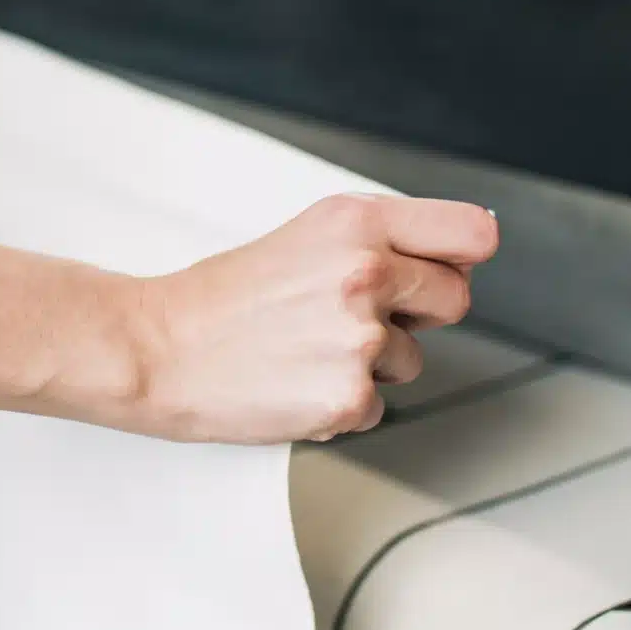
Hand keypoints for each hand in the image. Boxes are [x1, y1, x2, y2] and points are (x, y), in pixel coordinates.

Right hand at [131, 195, 498, 443]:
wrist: (159, 349)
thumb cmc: (224, 296)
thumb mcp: (308, 236)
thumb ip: (381, 239)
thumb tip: (457, 257)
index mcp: (358, 223)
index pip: (472, 233)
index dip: (462, 257)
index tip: (445, 270)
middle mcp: (367, 273)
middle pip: (456, 300)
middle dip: (420, 314)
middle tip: (358, 316)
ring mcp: (361, 339)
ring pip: (412, 361)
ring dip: (371, 362)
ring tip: (306, 348)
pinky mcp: (349, 397)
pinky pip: (376, 406)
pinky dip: (340, 402)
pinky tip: (295, 380)